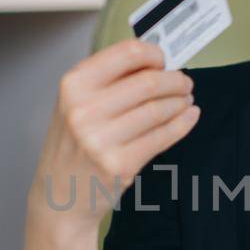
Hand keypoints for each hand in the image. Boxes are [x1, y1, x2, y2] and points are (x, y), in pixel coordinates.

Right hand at [28, 38, 198, 238]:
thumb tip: (154, 62)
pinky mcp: (120, 164)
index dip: (154, 54)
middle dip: (175, 80)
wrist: (60, 196)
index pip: (126, 54)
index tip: (164, 60)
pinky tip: (188, 117)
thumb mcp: (75, 104)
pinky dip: (182, 124)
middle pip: (148, 81)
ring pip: (158, 109)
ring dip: (180, 102)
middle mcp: (84, 110)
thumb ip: (108, 81)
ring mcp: (101, 139)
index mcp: (73, 85)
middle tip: (184, 83)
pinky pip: (162, 137)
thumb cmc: (73, 146)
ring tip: (185, 101)